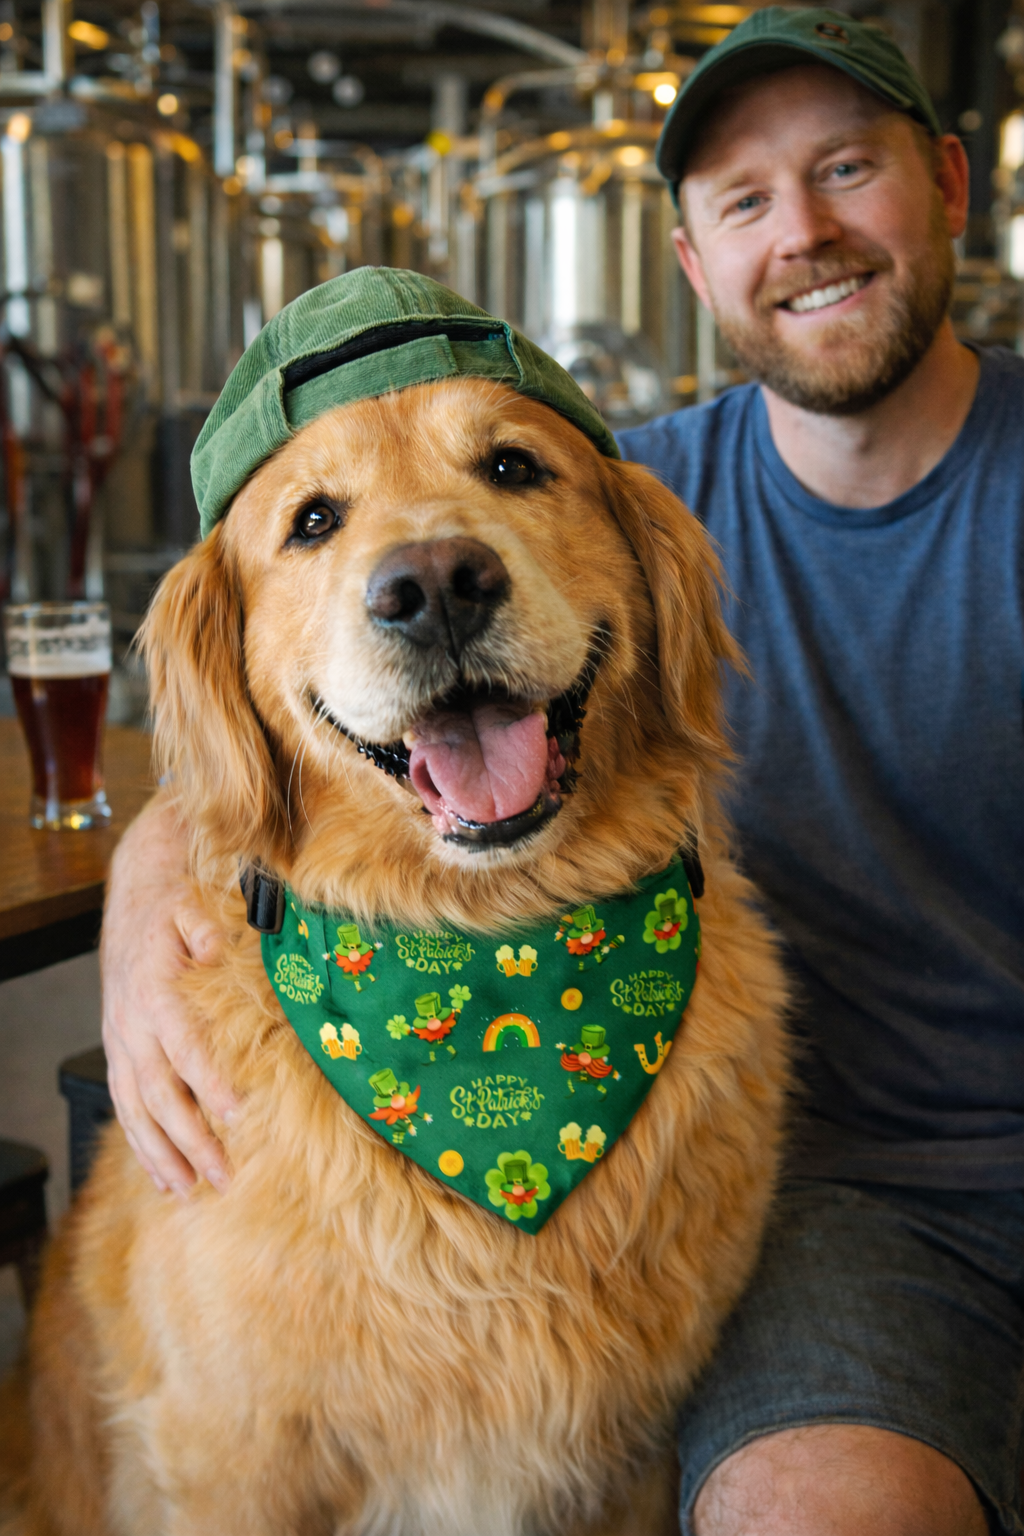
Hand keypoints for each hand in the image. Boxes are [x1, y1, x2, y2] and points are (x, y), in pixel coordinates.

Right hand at [101, 790, 241, 1196]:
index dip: (208, 1081)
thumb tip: (223, 956)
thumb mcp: (193, 909)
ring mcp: (121, 1043)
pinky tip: (162, 1177)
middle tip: (224, 1173)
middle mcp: (133, 1026)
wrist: (133, 898)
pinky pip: (124, 1108)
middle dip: (191, 1138)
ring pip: (137, 1111)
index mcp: (156, 993)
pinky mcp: (118, 1052)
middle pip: (161, 1094)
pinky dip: (141, 1145)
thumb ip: (208, 935)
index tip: (237, 1112)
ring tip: (191, 1190)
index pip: (184, 1046)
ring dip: (164, 1154)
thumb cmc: (172, 906)